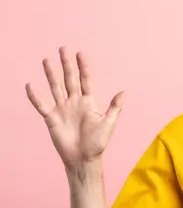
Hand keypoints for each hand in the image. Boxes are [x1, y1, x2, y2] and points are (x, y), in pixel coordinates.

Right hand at [26, 46, 125, 166]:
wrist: (84, 158)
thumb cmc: (97, 142)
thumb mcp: (109, 123)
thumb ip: (115, 107)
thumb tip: (125, 91)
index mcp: (88, 102)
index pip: (85, 80)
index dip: (83, 67)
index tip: (80, 53)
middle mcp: (74, 103)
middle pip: (69, 80)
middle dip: (66, 65)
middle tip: (63, 49)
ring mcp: (62, 110)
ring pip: (55, 88)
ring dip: (51, 75)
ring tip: (46, 60)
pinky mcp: (52, 119)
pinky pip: (42, 105)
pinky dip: (36, 96)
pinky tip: (30, 85)